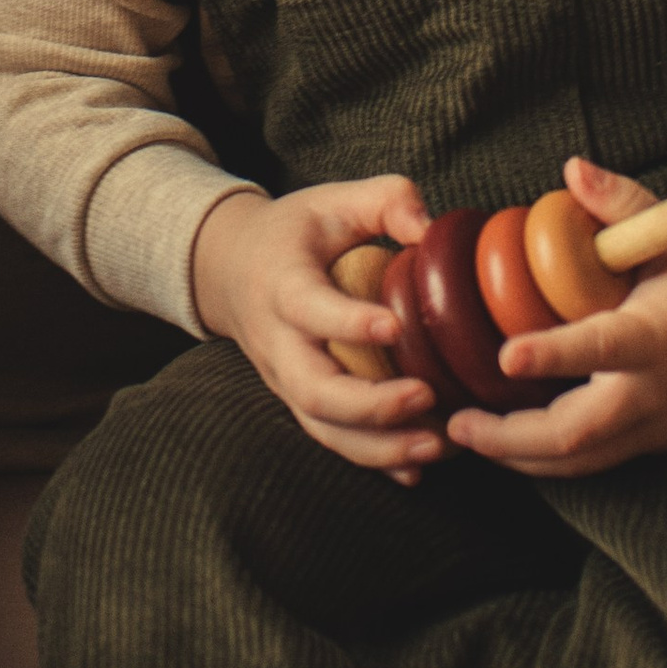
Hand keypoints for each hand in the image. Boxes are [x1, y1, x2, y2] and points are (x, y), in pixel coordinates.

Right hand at [191, 176, 443, 479]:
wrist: (232, 271)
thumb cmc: (295, 233)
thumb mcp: (331, 200)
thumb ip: (385, 200)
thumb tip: (432, 229)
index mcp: (282, 286)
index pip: (308, 309)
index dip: (348, 321)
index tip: (396, 325)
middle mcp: (279, 343)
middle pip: (313, 389)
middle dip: (368, 404)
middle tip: (424, 397)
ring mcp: (287, 380)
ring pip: (323, 427)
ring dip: (377, 446)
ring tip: (434, 445)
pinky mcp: (302, 402)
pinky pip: (332, 440)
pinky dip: (374, 460)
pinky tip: (417, 467)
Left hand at [450, 158, 666, 476]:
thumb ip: (622, 202)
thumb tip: (570, 170)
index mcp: (659, 336)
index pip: (601, 349)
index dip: (553, 355)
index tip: (506, 355)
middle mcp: (655, 392)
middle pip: (577, 434)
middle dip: (511, 438)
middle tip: (456, 421)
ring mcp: (655, 426)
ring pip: (581, 462)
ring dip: (519, 457)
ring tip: (464, 434)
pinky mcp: (654, 441)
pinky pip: (594, 462)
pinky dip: (547, 461)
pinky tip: (505, 444)